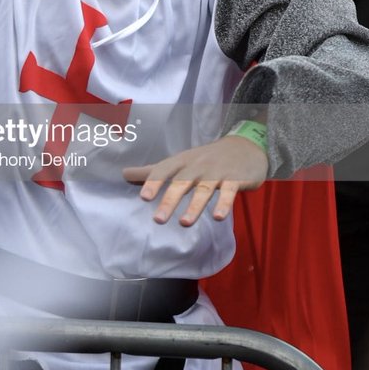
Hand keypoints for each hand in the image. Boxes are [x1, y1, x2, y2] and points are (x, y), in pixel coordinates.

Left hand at [123, 134, 268, 225]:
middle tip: (158, 220)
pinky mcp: (236, 180)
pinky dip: (224, 204)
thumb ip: (152, 171)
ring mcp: (217, 172)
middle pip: (182, 183)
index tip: (143, 197)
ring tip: (184, 223)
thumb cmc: (205, 158)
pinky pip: (229, 192)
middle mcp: (197, 166)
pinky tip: (218, 217)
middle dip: (170, 200)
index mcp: (182, 162)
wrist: (245, 146)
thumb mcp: (179, 162)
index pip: (165, 170)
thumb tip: (124, 174)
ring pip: (204, 190)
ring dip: (195, 206)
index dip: (154, 182)